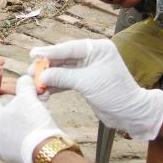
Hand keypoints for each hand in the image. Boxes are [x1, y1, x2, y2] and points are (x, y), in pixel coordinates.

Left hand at [0, 76, 64, 162]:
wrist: (44, 151)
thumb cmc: (30, 121)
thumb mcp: (26, 97)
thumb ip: (23, 85)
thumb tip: (24, 79)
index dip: (13, 97)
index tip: (24, 100)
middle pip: (3, 115)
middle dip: (18, 109)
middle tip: (31, 108)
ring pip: (10, 127)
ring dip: (22, 121)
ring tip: (34, 118)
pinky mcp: (8, 158)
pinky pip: (15, 140)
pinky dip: (24, 134)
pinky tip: (34, 131)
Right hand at [30, 39, 162, 140]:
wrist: (131, 114)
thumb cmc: (115, 94)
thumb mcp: (87, 83)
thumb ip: (63, 76)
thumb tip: (43, 75)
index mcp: (97, 49)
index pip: (69, 48)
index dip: (49, 52)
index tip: (33, 54)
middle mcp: (93, 55)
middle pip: (64, 58)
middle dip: (47, 66)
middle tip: (31, 71)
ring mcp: (89, 69)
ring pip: (64, 70)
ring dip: (50, 77)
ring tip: (35, 82)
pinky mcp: (86, 82)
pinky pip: (67, 80)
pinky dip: (57, 85)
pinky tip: (45, 90)